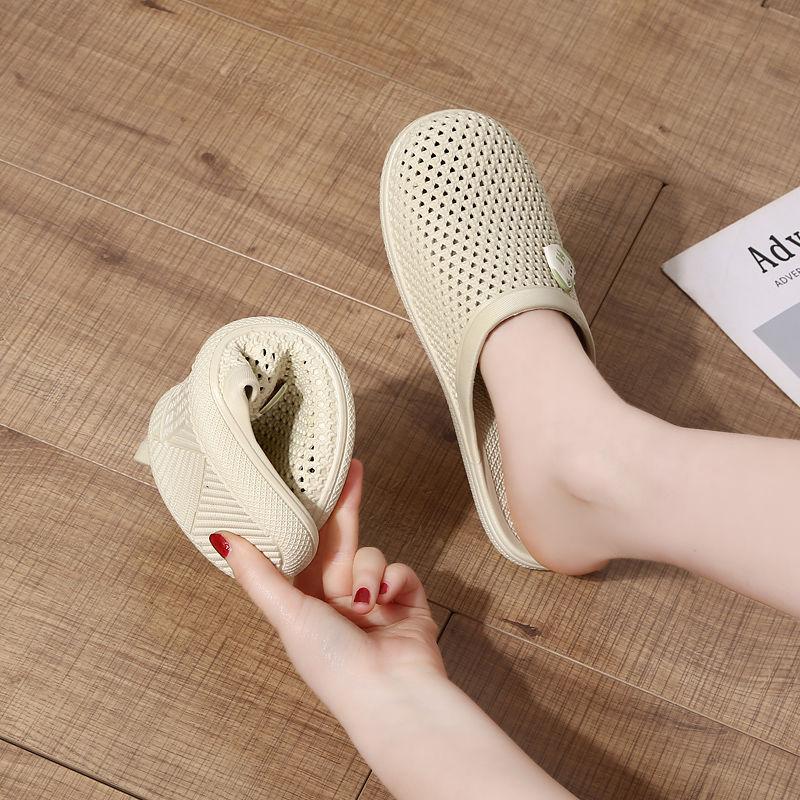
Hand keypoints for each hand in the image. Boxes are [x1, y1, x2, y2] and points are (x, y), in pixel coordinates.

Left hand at [213, 460, 444, 713]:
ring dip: (370, 572)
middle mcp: (338, 601)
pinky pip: (401, 570)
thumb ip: (258, 573)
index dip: (305, 518)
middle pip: (340, 541)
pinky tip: (390, 600)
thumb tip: (221, 538)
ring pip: (372, 556)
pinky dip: (396, 581)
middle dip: (345, 508)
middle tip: (352, 468)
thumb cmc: (334, 665)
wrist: (393, 695)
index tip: (304, 482)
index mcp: (305, 605)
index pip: (302, 549)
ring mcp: (374, 601)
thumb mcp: (289, 614)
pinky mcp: (406, 602)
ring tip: (368, 601)